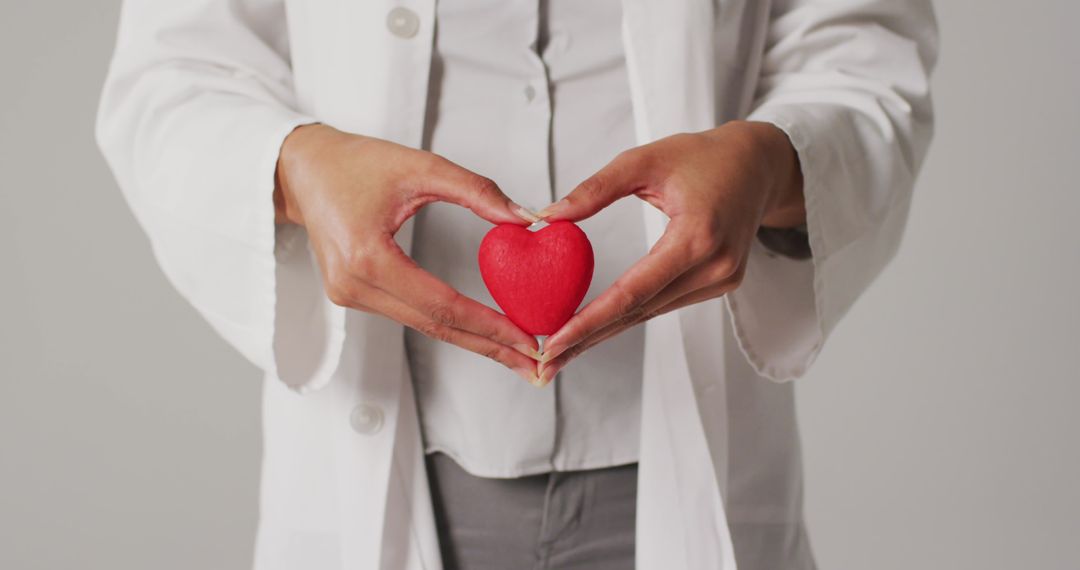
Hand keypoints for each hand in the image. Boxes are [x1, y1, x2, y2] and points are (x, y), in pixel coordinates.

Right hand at [275, 124, 543, 383]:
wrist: (302, 169)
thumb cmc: (355, 162)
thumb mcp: (420, 166)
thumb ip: (476, 191)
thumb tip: (526, 220)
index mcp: (366, 257)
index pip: (441, 304)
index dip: (489, 325)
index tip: (528, 339)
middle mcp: (353, 286)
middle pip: (435, 327)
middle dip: (489, 347)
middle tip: (535, 366)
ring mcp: (349, 296)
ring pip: (423, 326)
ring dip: (472, 339)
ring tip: (517, 352)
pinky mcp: (352, 295)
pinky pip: (409, 316)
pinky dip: (448, 324)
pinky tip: (480, 331)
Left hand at [535, 120, 804, 383]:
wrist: (758, 165)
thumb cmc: (702, 156)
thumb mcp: (644, 160)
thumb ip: (595, 189)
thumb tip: (548, 217)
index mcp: (697, 237)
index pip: (633, 291)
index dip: (590, 320)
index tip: (555, 342)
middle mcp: (714, 267)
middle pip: (639, 312)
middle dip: (589, 339)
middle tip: (546, 363)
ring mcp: (721, 280)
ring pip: (651, 313)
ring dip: (605, 333)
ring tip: (562, 351)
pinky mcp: (721, 283)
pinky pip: (665, 303)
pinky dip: (630, 315)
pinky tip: (598, 327)